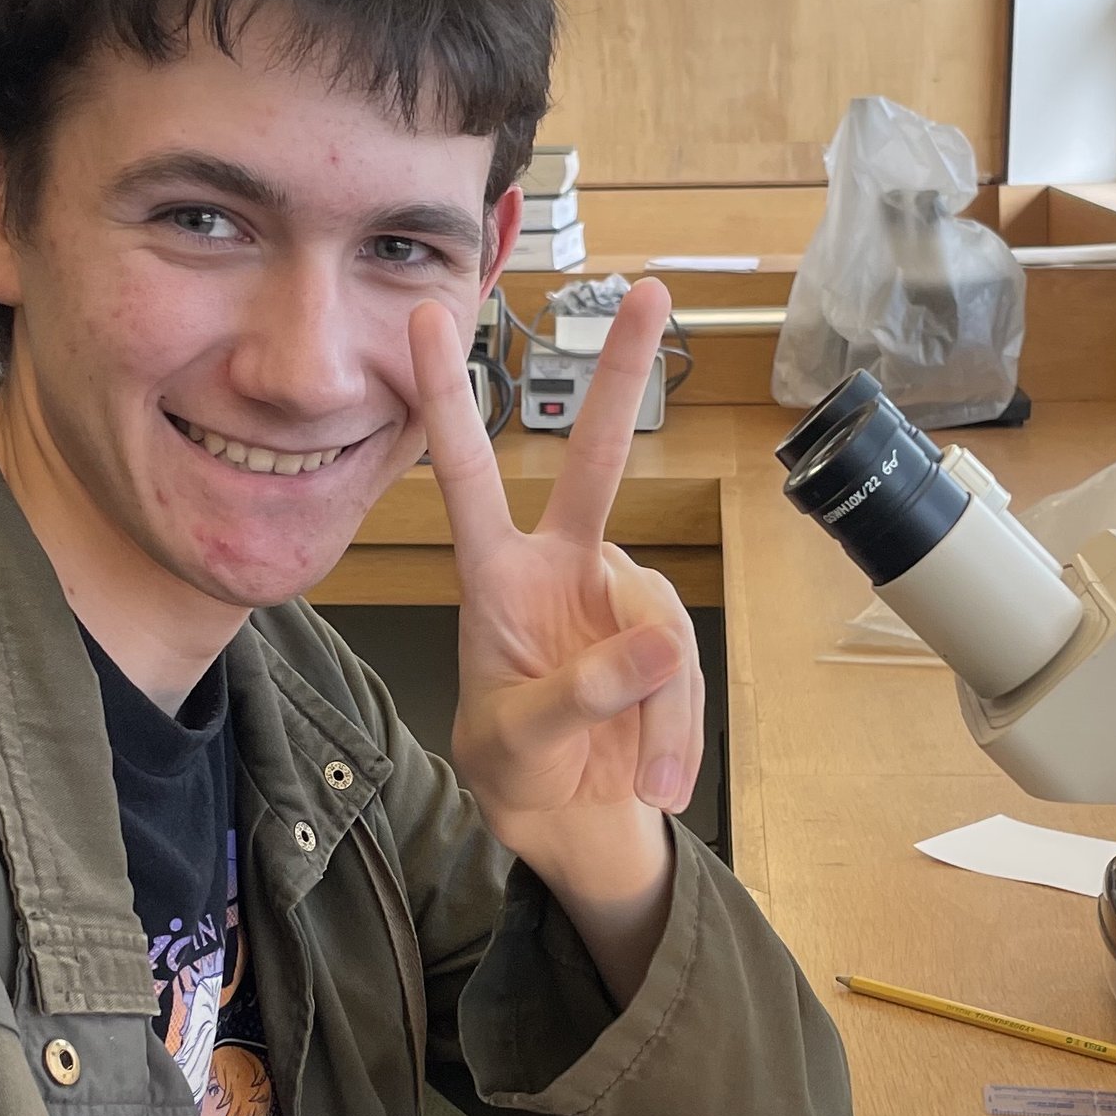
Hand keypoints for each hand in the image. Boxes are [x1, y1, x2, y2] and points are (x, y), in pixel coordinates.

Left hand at [407, 281, 701, 993]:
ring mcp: (620, 599)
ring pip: (659, 626)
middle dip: (624, 375)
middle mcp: (562, 568)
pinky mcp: (667, 639)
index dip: (445, 399)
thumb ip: (583, 693)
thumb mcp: (522, 743)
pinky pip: (685, 673)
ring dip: (659, 713)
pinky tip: (659, 782)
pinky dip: (677, 734)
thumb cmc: (517, 769)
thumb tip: (663, 644)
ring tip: (648, 780)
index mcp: (496, 579)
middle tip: (652, 291)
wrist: (571, 823)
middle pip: (596, 461)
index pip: (467, 476)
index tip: (429, 319)